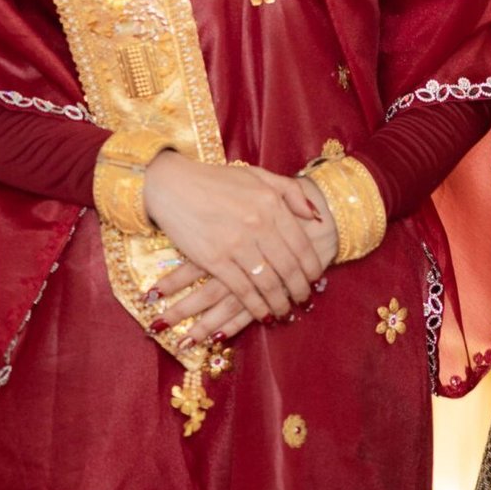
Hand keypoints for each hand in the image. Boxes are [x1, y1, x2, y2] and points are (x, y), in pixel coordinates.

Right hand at [143, 155, 337, 336]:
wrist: (174, 184)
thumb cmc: (217, 180)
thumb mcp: (258, 175)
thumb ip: (290, 192)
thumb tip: (315, 215)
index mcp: (271, 203)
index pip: (301, 244)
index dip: (311, 267)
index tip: (317, 281)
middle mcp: (258, 224)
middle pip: (288, 267)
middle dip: (300, 290)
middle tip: (305, 302)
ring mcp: (236, 243)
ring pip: (267, 283)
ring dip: (280, 303)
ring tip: (286, 313)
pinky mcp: (215, 259)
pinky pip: (242, 290)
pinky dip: (256, 306)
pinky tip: (263, 314)